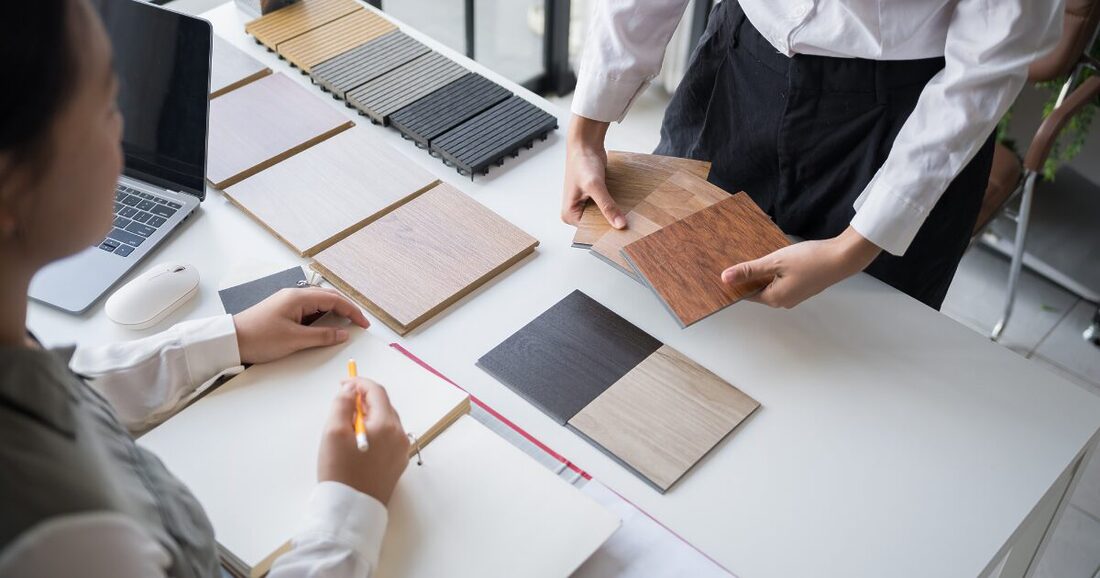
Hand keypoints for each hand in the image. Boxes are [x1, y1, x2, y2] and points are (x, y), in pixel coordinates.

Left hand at [233, 287, 369, 364]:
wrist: (230, 341)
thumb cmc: (259, 338)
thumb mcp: (294, 340)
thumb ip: (322, 336)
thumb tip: (343, 334)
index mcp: (298, 298)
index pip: (334, 299)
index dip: (352, 310)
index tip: (363, 323)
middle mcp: (294, 295)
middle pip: (328, 297)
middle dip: (346, 309)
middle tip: (358, 323)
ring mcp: (287, 302)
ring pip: (318, 303)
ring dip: (333, 312)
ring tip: (345, 325)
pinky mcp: (282, 310)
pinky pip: (308, 310)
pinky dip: (321, 317)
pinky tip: (324, 326)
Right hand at [318, 378, 409, 504]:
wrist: (351, 510)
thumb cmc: (340, 471)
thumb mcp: (333, 432)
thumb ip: (342, 404)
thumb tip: (351, 390)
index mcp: (387, 425)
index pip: (377, 392)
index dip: (359, 383)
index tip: (344, 383)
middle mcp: (400, 436)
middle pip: (384, 406)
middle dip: (364, 401)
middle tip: (343, 405)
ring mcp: (401, 451)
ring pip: (386, 422)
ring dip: (369, 417)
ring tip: (347, 425)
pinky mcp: (397, 465)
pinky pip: (387, 439)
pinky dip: (374, 433)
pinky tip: (358, 442)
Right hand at [561, 114, 623, 227]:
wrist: (585, 144)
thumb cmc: (582, 162)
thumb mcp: (595, 186)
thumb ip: (607, 206)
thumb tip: (620, 224)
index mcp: (569, 215)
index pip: (590, 230)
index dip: (606, 230)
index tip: (622, 232)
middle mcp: (576, 212)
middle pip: (597, 224)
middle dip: (611, 222)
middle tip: (629, 225)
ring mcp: (585, 204)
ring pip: (604, 215)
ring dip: (615, 213)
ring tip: (628, 215)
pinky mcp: (595, 197)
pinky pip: (607, 206)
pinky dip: (615, 205)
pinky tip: (625, 205)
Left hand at [721, 226, 881, 308]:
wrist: (843, 257)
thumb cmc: (811, 259)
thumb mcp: (774, 261)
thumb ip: (749, 270)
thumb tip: (726, 278)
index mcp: (775, 298)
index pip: (747, 294)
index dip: (737, 283)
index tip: (728, 271)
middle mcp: (784, 301)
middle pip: (758, 289)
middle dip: (751, 276)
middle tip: (744, 258)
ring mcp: (795, 295)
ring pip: (771, 283)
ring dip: (765, 271)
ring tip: (763, 256)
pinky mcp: (803, 287)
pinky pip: (783, 280)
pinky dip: (777, 271)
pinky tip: (779, 258)